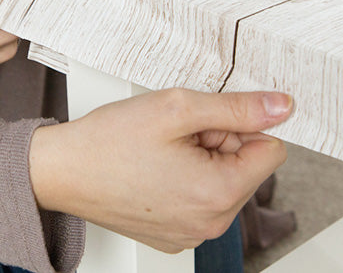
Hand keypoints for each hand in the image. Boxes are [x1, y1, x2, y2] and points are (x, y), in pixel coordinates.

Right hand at [29, 89, 292, 252]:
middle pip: (247, 169)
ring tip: (161, 154)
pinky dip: (185, 183)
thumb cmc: (108, 142)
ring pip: (223, 184)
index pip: (272, 150)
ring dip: (203, 163)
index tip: (204, 124)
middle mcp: (211, 223)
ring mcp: (191, 234)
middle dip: (219, 145)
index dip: (240, 126)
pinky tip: (154, 171)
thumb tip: (282, 107)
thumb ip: (238, 107)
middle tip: (176, 137)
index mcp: (218, 193)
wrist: (61, 171)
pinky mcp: (174, 236)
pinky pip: (200, 203)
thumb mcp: (179, 108)